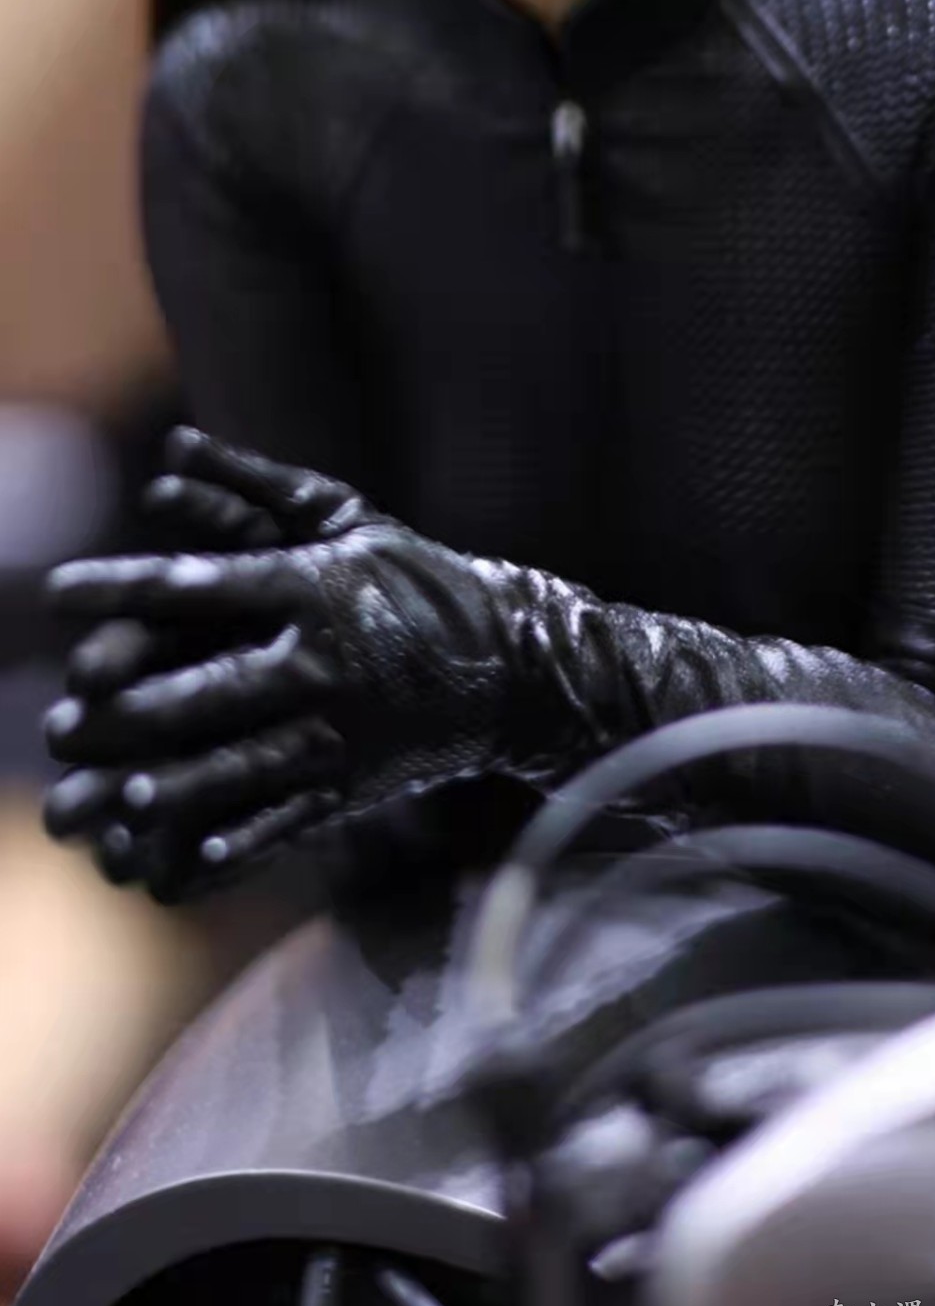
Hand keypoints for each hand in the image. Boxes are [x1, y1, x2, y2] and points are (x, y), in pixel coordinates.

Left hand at [42, 433, 522, 897]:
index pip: (200, 583)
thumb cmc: (409, 575)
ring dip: (177, 786)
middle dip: (131, 711)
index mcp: (313, 585)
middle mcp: (323, 657)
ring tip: (115, 797)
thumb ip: (252, 484)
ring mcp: (341, 728)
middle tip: (63, 725)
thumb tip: (172, 449)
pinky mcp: (355, 785)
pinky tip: (186, 856)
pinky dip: (239, 841)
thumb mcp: (341, 516)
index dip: (123, 588)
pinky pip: (288, 819)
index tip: (56, 593)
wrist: (508, 661)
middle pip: (211, 687)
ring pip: (244, 765)